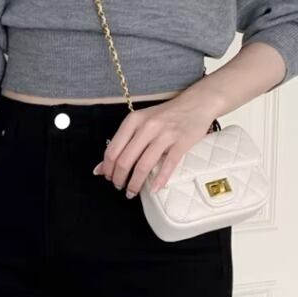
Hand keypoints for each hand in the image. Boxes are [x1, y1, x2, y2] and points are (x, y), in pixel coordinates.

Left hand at [93, 91, 219, 198]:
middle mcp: (147, 126)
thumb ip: (123, 143)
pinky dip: (159, 181)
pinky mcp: (181, 142)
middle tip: (120, 188)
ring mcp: (165, 134)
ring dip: (135, 184)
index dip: (108, 169)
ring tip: (132, 192)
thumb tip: (101, 168)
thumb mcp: (141, 123)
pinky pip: (167, 166)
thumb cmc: (166, 116)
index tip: (109, 179)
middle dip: (119, 179)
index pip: (113, 150)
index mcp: (134, 120)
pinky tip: (154, 189)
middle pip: (126, 160)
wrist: (196, 103)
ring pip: (143, 165)